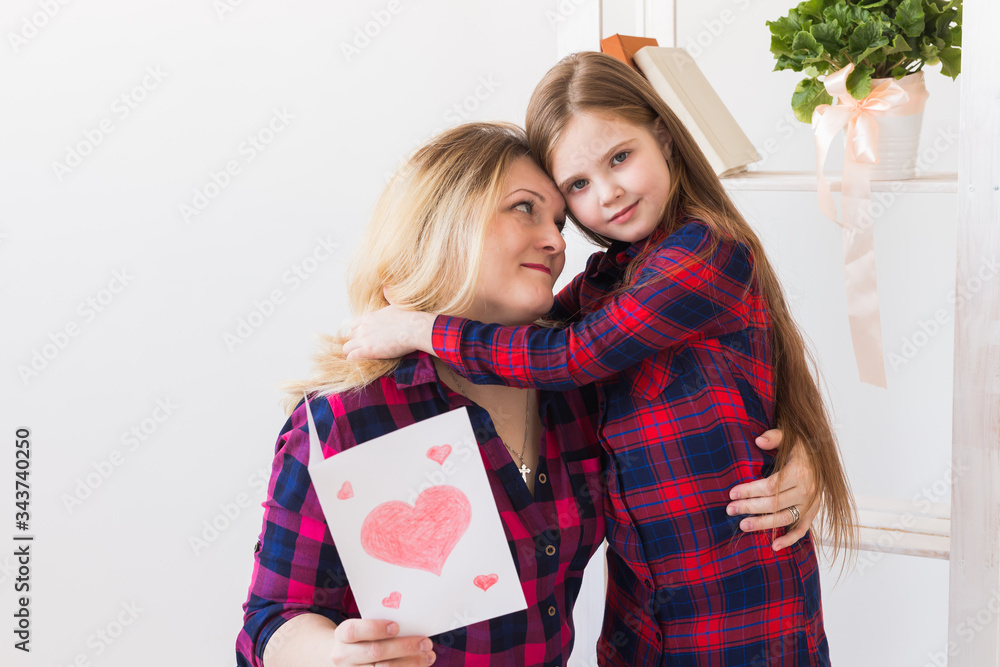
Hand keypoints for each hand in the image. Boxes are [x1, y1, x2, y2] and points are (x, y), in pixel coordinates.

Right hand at [330, 619, 434, 665]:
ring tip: (428, 657)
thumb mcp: (360, 629)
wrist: (334, 659)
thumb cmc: (357, 640)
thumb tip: (411, 625)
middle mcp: (343, 656)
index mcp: (343, 635)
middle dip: (404, 647)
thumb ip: (379, 627)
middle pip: (375, 652)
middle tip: (426, 643)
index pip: (355, 631)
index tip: (397, 626)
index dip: (376, 628)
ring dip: (409, 663)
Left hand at [342, 306, 435, 360]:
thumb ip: (388, 297)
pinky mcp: (368, 350)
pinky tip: (360, 361)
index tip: (365, 338)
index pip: (353, 325)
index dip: (358, 333)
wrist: (414, 328)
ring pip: (346, 348)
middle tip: (366, 350)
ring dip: (352, 352)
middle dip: (356, 344)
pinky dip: (354, 359)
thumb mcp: (395, 304)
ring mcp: (364, 339)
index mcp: (369, 317)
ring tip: (362, 357)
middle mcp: (363, 327)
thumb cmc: (408, 317)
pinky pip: (351, 356)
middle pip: (350, 337)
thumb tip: (386, 288)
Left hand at [726, 428, 820, 551]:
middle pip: (774, 504)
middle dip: (749, 508)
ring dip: (763, 524)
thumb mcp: (789, 437)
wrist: (822, 456)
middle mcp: (807, 491)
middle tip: (730, 509)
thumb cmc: (801, 447)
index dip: (750, 491)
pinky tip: (774, 546)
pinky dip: (790, 539)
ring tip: (743, 526)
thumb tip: (758, 440)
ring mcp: (811, 504)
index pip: (770, 486)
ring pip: (784, 518)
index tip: (732, 493)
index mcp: (799, 473)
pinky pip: (802, 529)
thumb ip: (774, 437)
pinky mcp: (813, 512)